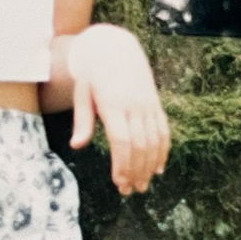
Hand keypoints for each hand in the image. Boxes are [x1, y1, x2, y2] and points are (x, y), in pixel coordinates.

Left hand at [67, 24, 169, 195]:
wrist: (116, 48)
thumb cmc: (93, 75)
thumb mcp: (82, 93)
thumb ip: (82, 120)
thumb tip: (76, 146)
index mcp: (113, 104)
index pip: (122, 140)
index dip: (122, 163)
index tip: (119, 182)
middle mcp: (134, 105)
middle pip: (140, 145)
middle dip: (136, 170)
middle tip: (129, 190)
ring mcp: (148, 105)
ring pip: (154, 141)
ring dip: (149, 166)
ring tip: (142, 185)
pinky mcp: (156, 104)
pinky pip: (163, 131)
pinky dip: (163, 151)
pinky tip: (157, 168)